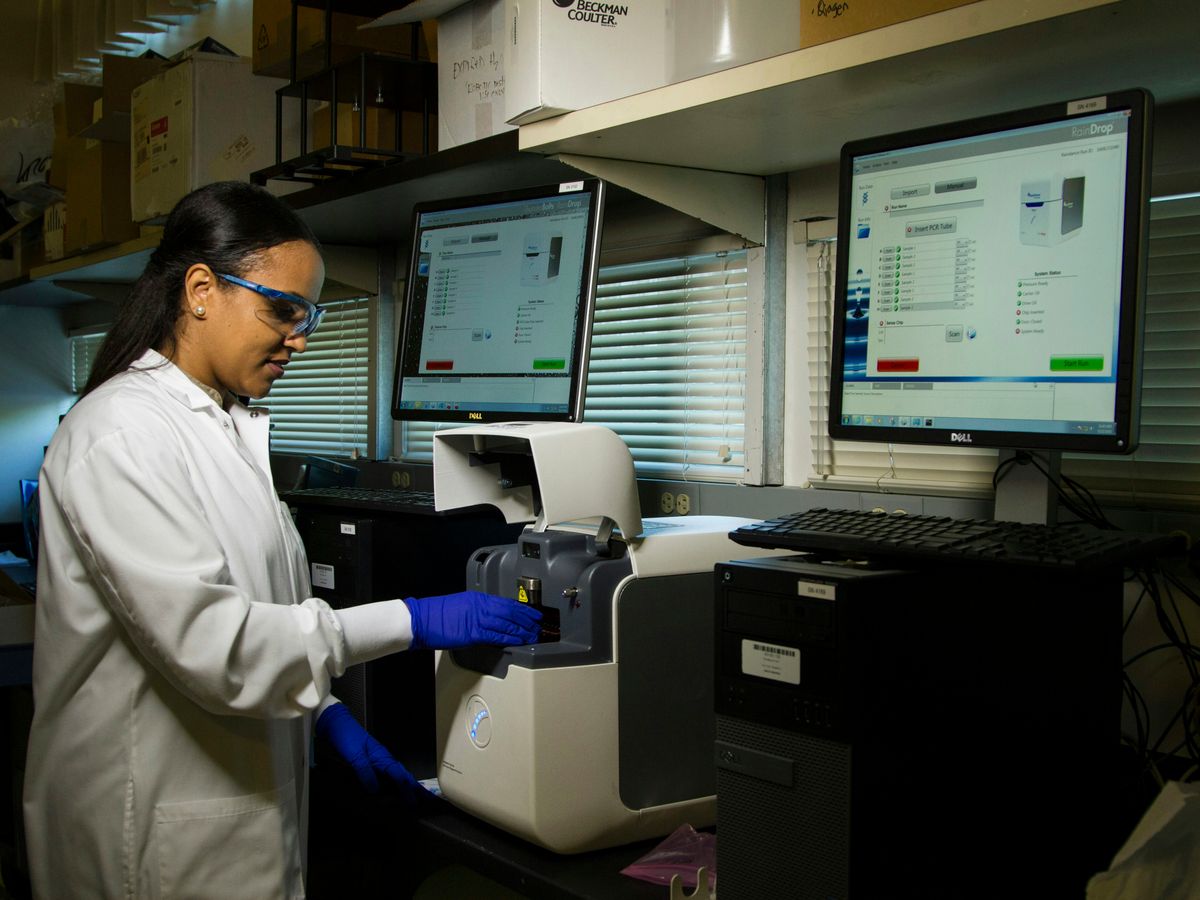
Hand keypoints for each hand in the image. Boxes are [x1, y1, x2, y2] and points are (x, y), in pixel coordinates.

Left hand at [315, 702, 426, 807]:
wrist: (336, 725)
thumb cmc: (346, 736)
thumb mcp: (355, 755)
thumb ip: (365, 772)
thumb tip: (374, 789)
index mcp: (382, 757)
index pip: (399, 776)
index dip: (407, 790)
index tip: (413, 802)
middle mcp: (383, 760)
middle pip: (403, 776)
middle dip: (415, 788)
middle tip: (427, 799)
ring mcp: (378, 761)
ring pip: (396, 777)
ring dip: (406, 787)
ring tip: (414, 797)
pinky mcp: (370, 763)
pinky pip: (386, 776)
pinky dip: (393, 784)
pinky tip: (393, 790)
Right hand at [403, 590, 541, 649]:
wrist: (421, 619)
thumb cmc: (438, 614)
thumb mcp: (463, 605)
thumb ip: (479, 611)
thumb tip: (494, 620)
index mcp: (479, 598)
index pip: (508, 603)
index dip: (524, 610)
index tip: (534, 615)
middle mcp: (481, 606)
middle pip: (511, 613)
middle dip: (527, 620)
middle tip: (539, 626)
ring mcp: (477, 619)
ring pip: (507, 625)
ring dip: (522, 631)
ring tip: (533, 636)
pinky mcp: (473, 633)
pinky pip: (496, 636)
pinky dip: (510, 639)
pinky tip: (519, 642)